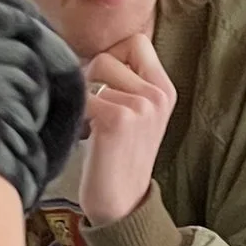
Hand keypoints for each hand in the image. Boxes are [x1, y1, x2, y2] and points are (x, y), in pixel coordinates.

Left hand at [77, 35, 178, 226]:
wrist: (121, 204)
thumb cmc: (117, 157)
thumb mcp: (137, 114)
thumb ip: (127, 80)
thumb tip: (94, 51)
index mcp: (165, 90)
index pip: (136, 41)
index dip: (113, 57)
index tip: (106, 86)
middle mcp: (158, 95)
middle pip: (110, 54)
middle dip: (92, 78)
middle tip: (95, 110)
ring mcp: (142, 106)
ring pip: (94, 71)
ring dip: (85, 96)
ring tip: (93, 124)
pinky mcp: (119, 119)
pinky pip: (85, 94)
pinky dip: (79, 113)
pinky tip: (88, 135)